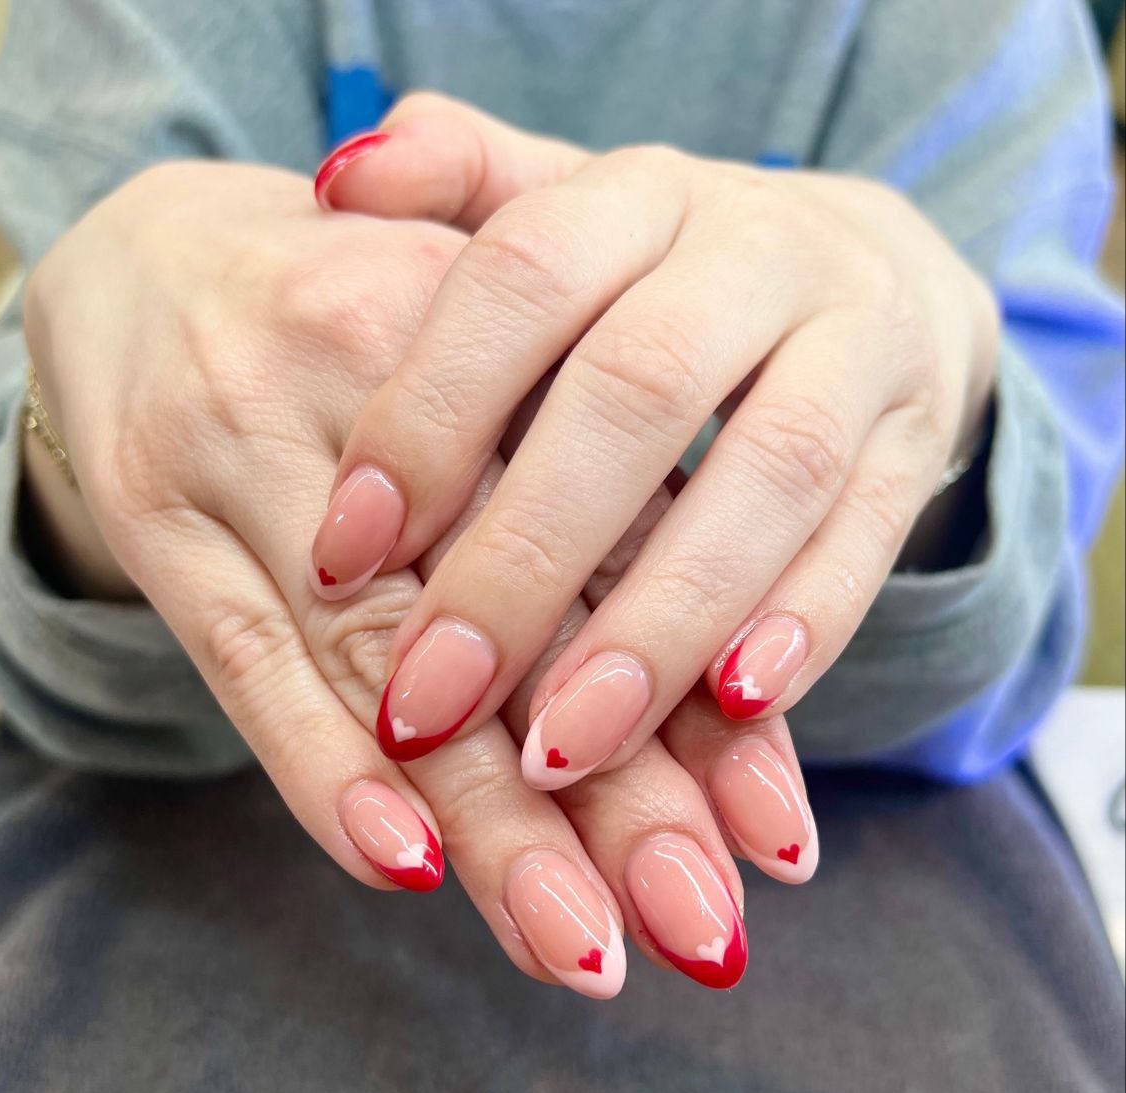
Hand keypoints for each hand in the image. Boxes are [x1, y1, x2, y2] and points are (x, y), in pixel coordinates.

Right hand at [23, 159, 814, 995]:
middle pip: (521, 617)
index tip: (773, 841)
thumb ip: (605, 489)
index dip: (703, 699)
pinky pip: (246, 658)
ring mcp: (252, 442)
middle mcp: (380, 369)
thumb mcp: (500, 364)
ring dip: (491, 821)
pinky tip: (404, 868)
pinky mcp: (158, 511)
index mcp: (504, 320)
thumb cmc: (367, 327)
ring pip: (392, 662)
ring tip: (581, 951)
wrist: (151, 254)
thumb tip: (742, 677)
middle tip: (702, 929)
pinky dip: (323, 771)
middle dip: (619, 792)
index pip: (629, 542)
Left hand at [314, 94, 999, 787]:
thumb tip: (336, 181)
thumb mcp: (569, 215)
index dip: (426, 418)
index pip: (521, 278)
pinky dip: (804, 625)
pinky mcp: (917, 439)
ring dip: (660, 626)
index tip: (341, 562)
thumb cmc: (663, 278)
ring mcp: (858, 341)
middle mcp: (756, 252)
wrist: (867, 274)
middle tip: (429, 704)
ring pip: (770, 476)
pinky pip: (870, 533)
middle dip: (525, 561)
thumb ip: (459, 194)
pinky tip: (729, 711)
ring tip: (561, 751)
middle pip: (637, 393)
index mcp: (639, 194)